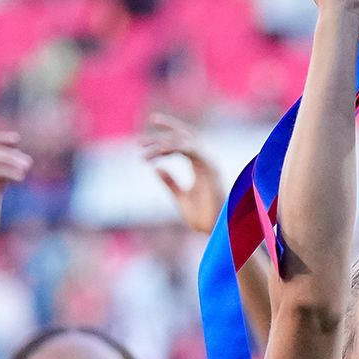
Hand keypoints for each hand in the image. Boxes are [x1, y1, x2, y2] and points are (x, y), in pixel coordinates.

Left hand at [140, 114, 224, 236]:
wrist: (217, 231)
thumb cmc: (203, 218)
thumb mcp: (181, 198)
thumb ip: (170, 183)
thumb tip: (157, 169)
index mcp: (200, 165)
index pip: (184, 141)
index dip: (166, 135)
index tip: (144, 142)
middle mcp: (206, 160)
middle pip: (186, 134)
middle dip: (166, 128)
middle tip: (142, 138)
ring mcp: (209, 163)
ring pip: (186, 140)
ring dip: (164, 143)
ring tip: (145, 151)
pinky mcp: (211, 168)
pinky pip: (191, 149)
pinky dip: (174, 147)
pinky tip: (159, 152)